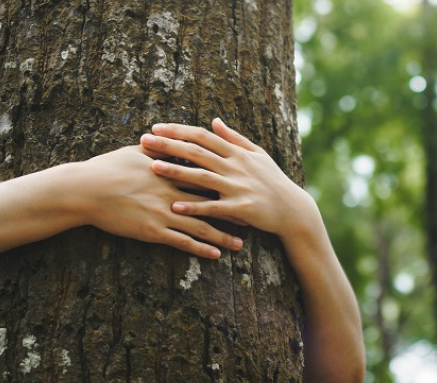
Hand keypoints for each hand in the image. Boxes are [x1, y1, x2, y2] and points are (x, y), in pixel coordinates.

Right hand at [74, 145, 243, 258]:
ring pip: (201, 226)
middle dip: (234, 210)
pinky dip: (200, 249)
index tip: (245, 187)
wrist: (86, 190)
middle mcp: (172, 192)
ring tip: (240, 244)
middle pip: (211, 202)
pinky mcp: (152, 230)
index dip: (227, 183)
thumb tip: (170, 140)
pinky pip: (182, 242)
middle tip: (253, 217)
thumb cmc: (108, 168)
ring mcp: (164, 212)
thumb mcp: (136, 153)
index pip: (206, 176)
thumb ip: (158, 150)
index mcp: (170, 172)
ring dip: (223, 236)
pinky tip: (214, 256)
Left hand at [141, 119, 315, 236]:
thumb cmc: (273, 181)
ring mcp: (237, 187)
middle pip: (196, 152)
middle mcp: (235, 166)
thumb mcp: (258, 154)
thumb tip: (214, 120)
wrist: (292, 209)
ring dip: (176, 171)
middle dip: (169, 145)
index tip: (156, 127)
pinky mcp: (240, 207)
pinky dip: (194, 206)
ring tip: (153, 167)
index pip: (202, 136)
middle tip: (144, 140)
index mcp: (236, 152)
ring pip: (201, 177)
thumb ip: (234, 138)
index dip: (178, 130)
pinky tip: (174, 206)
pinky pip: (212, 207)